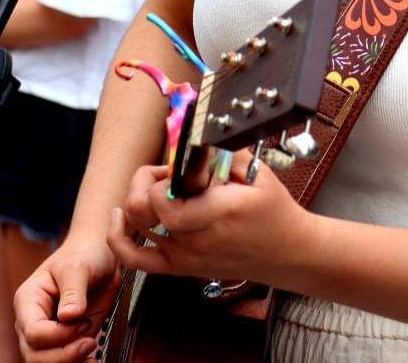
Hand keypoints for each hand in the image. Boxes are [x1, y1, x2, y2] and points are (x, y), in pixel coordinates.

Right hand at [15, 237, 119, 361]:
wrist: (100, 255)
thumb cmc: (83, 254)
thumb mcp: (78, 266)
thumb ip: (73, 292)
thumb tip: (68, 316)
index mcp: (28, 300)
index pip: (33, 332)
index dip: (58, 335)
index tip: (83, 322)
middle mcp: (33, 320)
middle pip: (34, 355)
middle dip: (62, 356)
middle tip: (90, 343)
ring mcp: (49, 333)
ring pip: (45, 362)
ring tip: (92, 353)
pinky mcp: (66, 340)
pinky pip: (64, 361)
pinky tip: (93, 359)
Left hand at [108, 153, 312, 288]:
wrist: (288, 254)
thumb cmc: (275, 214)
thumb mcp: (259, 173)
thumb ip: (225, 154)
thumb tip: (196, 139)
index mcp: (216, 214)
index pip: (163, 202)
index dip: (158, 179)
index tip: (174, 167)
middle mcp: (196, 240)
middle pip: (142, 210)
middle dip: (146, 181)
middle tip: (167, 173)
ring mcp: (185, 257)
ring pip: (135, 229)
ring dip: (138, 200)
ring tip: (158, 189)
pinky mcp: (180, 268)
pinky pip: (135, 260)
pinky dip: (119, 240)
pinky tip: (120, 218)